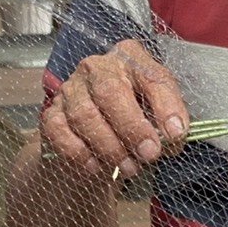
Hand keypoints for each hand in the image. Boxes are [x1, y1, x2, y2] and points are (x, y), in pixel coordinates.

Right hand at [39, 40, 187, 180]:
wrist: (94, 134)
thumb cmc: (133, 116)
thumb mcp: (156, 111)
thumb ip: (166, 122)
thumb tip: (172, 140)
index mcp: (130, 58)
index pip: (151, 76)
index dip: (166, 106)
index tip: (176, 135)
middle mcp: (97, 67)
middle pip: (110, 92)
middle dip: (132, 127)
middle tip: (149, 154)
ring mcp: (70, 88)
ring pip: (84, 115)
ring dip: (109, 147)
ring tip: (129, 168)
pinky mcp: (51, 112)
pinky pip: (60, 132)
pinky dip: (79, 153)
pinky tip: (97, 167)